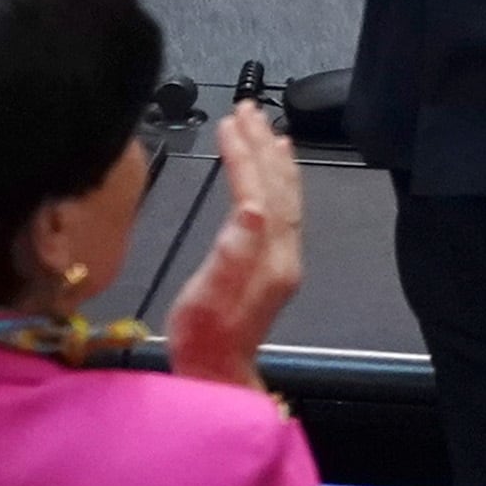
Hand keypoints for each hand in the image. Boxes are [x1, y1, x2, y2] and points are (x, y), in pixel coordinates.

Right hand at [160, 102, 304, 392]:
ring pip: (283, 194)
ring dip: (273, 158)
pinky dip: (278, 181)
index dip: (244, 156)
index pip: (259, 191)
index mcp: (267, 256)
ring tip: (266, 127)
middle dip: (263, 144)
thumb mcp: (205, 298)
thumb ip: (231, 253)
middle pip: (278, 186)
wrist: (216, 377)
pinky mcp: (273, 262)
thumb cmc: (202, 341)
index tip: (230, 123)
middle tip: (249, 108)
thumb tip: (251, 208)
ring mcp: (281, 256)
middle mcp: (283, 252)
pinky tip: (273, 171)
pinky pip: (282, 207)